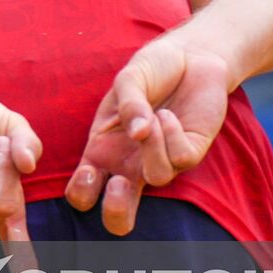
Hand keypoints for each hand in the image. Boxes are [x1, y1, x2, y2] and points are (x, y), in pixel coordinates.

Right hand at [65, 36, 230, 234]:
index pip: (84, 192)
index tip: (89, 172)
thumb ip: (128, 104)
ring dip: (152, 146)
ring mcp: (162, 160)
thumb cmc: (151, 69)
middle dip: (117, 212)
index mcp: (103, 151)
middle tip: (118, 183)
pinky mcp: (191, 152)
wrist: (190, 54)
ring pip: (157, 177)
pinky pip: (180, 158)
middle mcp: (130, 164)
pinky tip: (168, 114)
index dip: (81, 194)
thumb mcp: (128, 80)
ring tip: (154, 115)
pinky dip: (172, 134)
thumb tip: (138, 133)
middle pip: (120, 217)